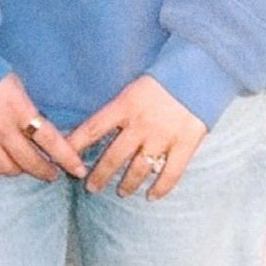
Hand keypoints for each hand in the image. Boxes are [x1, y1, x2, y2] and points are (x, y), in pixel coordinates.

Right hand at [0, 72, 89, 183]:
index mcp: (21, 110)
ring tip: (20, 167)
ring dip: (17, 171)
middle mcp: (3, 128)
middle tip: (51, 173)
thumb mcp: (18, 86)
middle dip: (45, 171)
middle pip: (29, 161)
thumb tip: (42, 129)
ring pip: (5, 168)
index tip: (78, 170)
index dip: (67, 158)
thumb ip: (28, 109)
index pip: (51, 141)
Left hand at [69, 76, 206, 198]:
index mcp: (125, 105)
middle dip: (100, 175)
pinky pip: (170, 173)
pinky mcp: (184, 144)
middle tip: (92, 187)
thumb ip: (121, 106)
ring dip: (128, 183)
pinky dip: (161, 188)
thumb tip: (100, 125)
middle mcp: (140, 124)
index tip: (65, 159)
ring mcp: (163, 136)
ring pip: (139, 169)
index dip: (76, 145)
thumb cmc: (166, 76)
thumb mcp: (135, 85)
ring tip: (122, 192)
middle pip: (114, 156)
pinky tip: (152, 196)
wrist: (201, 70)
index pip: (93, 128)